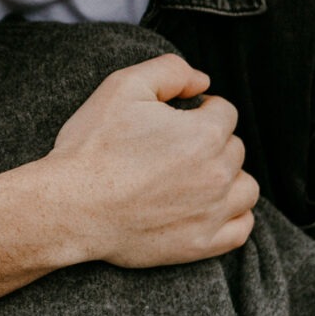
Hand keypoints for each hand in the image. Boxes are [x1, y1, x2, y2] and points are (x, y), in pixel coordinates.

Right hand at [45, 54, 258, 266]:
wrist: (69, 207)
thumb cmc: (92, 146)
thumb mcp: (123, 86)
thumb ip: (170, 70)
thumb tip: (202, 81)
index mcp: (205, 133)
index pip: (224, 112)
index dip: (199, 110)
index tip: (177, 119)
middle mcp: (217, 173)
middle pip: (234, 148)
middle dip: (210, 143)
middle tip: (172, 149)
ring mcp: (212, 212)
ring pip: (245, 188)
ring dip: (227, 178)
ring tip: (194, 177)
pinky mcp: (200, 245)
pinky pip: (241, 229)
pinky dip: (232, 216)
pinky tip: (208, 207)